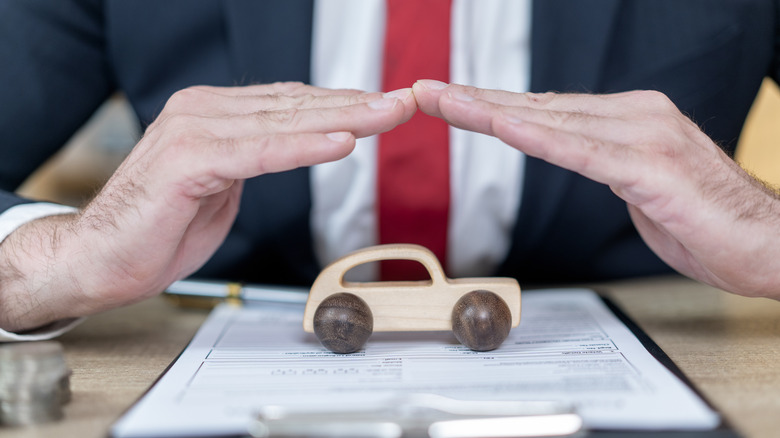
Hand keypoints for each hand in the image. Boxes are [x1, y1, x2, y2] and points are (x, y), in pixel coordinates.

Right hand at [0, 83, 415, 331]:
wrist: (99, 260)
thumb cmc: (158, 229)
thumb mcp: (223, 188)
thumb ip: (255, 159)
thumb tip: (295, 144)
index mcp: (214, 115)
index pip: (292, 104)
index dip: (344, 104)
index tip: (389, 106)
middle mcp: (204, 112)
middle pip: (296, 105)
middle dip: (358, 105)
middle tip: (407, 101)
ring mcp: (194, 131)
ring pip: (285, 122)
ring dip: (344, 118)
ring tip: (389, 115)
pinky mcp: (188, 161)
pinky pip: (259, 152)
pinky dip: (303, 147)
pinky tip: (342, 141)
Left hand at [413, 80, 779, 298]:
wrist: (770, 244)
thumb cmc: (707, 221)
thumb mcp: (640, 186)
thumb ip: (605, 163)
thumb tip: (575, 153)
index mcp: (629, 119)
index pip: (546, 109)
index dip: (493, 105)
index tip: (450, 100)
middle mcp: (634, 116)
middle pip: (538, 106)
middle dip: (476, 100)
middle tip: (426, 92)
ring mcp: (643, 137)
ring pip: (550, 120)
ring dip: (490, 111)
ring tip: (443, 102)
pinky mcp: (650, 168)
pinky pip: (580, 152)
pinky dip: (537, 139)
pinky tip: (501, 127)